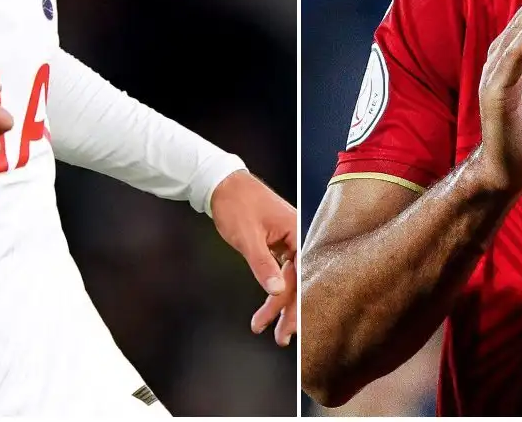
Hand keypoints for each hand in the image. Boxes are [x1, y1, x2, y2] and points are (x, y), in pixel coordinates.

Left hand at [210, 170, 298, 346]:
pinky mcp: (276, 243)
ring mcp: (286, 240)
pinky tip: (268, 305)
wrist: (221, 182)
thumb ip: (263, 264)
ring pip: (288, 278)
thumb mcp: (247, 237)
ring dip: (278, 303)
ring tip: (266, 327)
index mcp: (295, 231)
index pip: (300, 274)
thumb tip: (276, 291)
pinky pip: (280, 271)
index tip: (285, 326)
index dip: (292, 303)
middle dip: (288, 310)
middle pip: (298, 280)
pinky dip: (273, 288)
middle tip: (281, 338)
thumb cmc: (235, 203)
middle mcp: (295, 236)